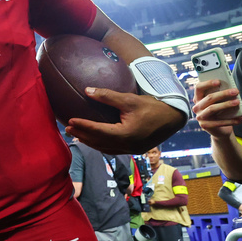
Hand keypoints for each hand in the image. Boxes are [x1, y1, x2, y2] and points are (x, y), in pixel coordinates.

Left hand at [64, 89, 186, 154]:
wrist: (173, 118)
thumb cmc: (152, 106)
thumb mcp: (129, 99)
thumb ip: (108, 96)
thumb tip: (86, 90)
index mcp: (126, 134)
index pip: (99, 131)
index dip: (83, 126)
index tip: (70, 121)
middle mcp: (128, 145)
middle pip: (99, 142)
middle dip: (82, 135)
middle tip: (68, 128)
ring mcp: (131, 150)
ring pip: (105, 148)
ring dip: (90, 142)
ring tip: (76, 134)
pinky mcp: (134, 150)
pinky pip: (113, 150)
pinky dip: (101, 145)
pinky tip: (93, 140)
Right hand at [192, 80, 241, 138]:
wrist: (220, 130)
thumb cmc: (221, 112)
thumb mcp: (219, 103)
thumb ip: (221, 96)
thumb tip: (232, 88)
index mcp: (198, 99)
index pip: (199, 88)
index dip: (207, 83)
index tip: (219, 81)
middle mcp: (197, 107)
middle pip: (209, 98)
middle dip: (223, 93)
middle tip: (236, 91)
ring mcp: (200, 117)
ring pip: (212, 108)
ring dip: (226, 104)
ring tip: (238, 102)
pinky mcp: (205, 125)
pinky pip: (219, 122)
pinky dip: (232, 121)